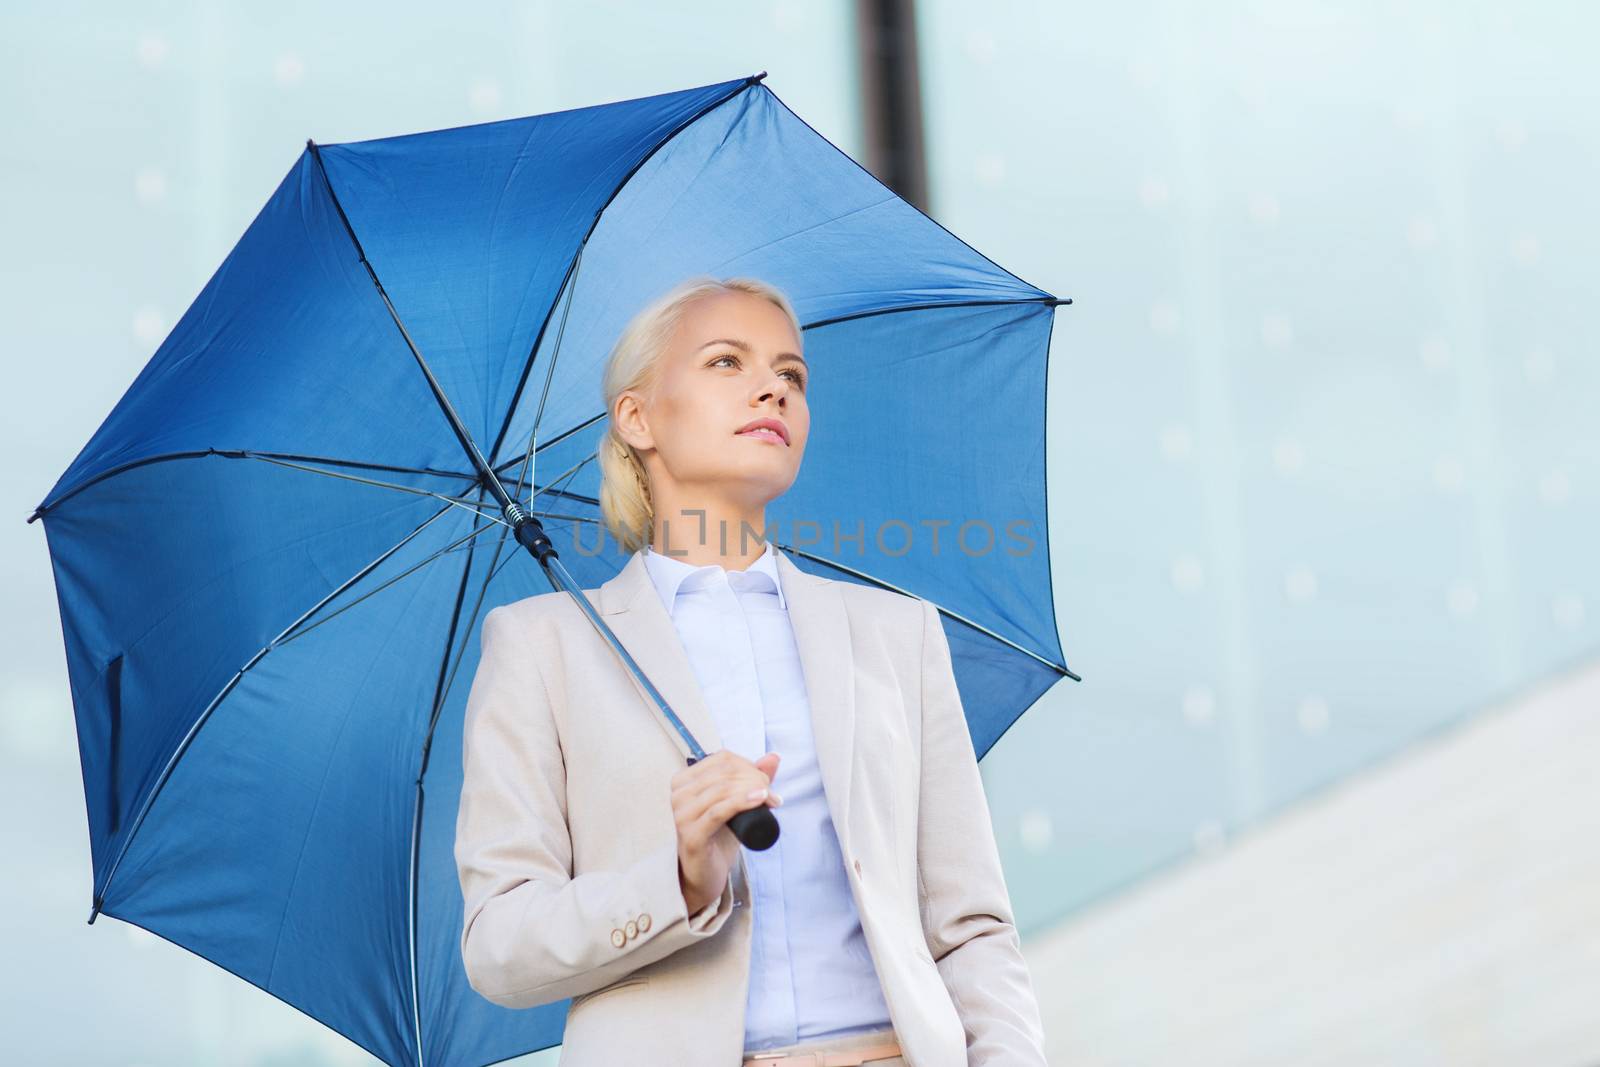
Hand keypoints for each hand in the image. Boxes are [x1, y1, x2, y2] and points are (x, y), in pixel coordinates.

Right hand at [671, 750, 782, 913]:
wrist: (706, 874)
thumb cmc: (718, 837)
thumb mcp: (736, 803)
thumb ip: (752, 779)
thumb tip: (773, 757)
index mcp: (684, 780)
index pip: (722, 758)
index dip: (749, 765)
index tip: (766, 781)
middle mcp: (679, 794)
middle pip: (725, 772)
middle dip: (755, 778)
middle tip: (772, 794)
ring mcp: (682, 815)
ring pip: (723, 789)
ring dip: (753, 790)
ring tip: (770, 800)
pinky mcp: (691, 835)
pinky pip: (719, 811)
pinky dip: (742, 802)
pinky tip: (760, 799)